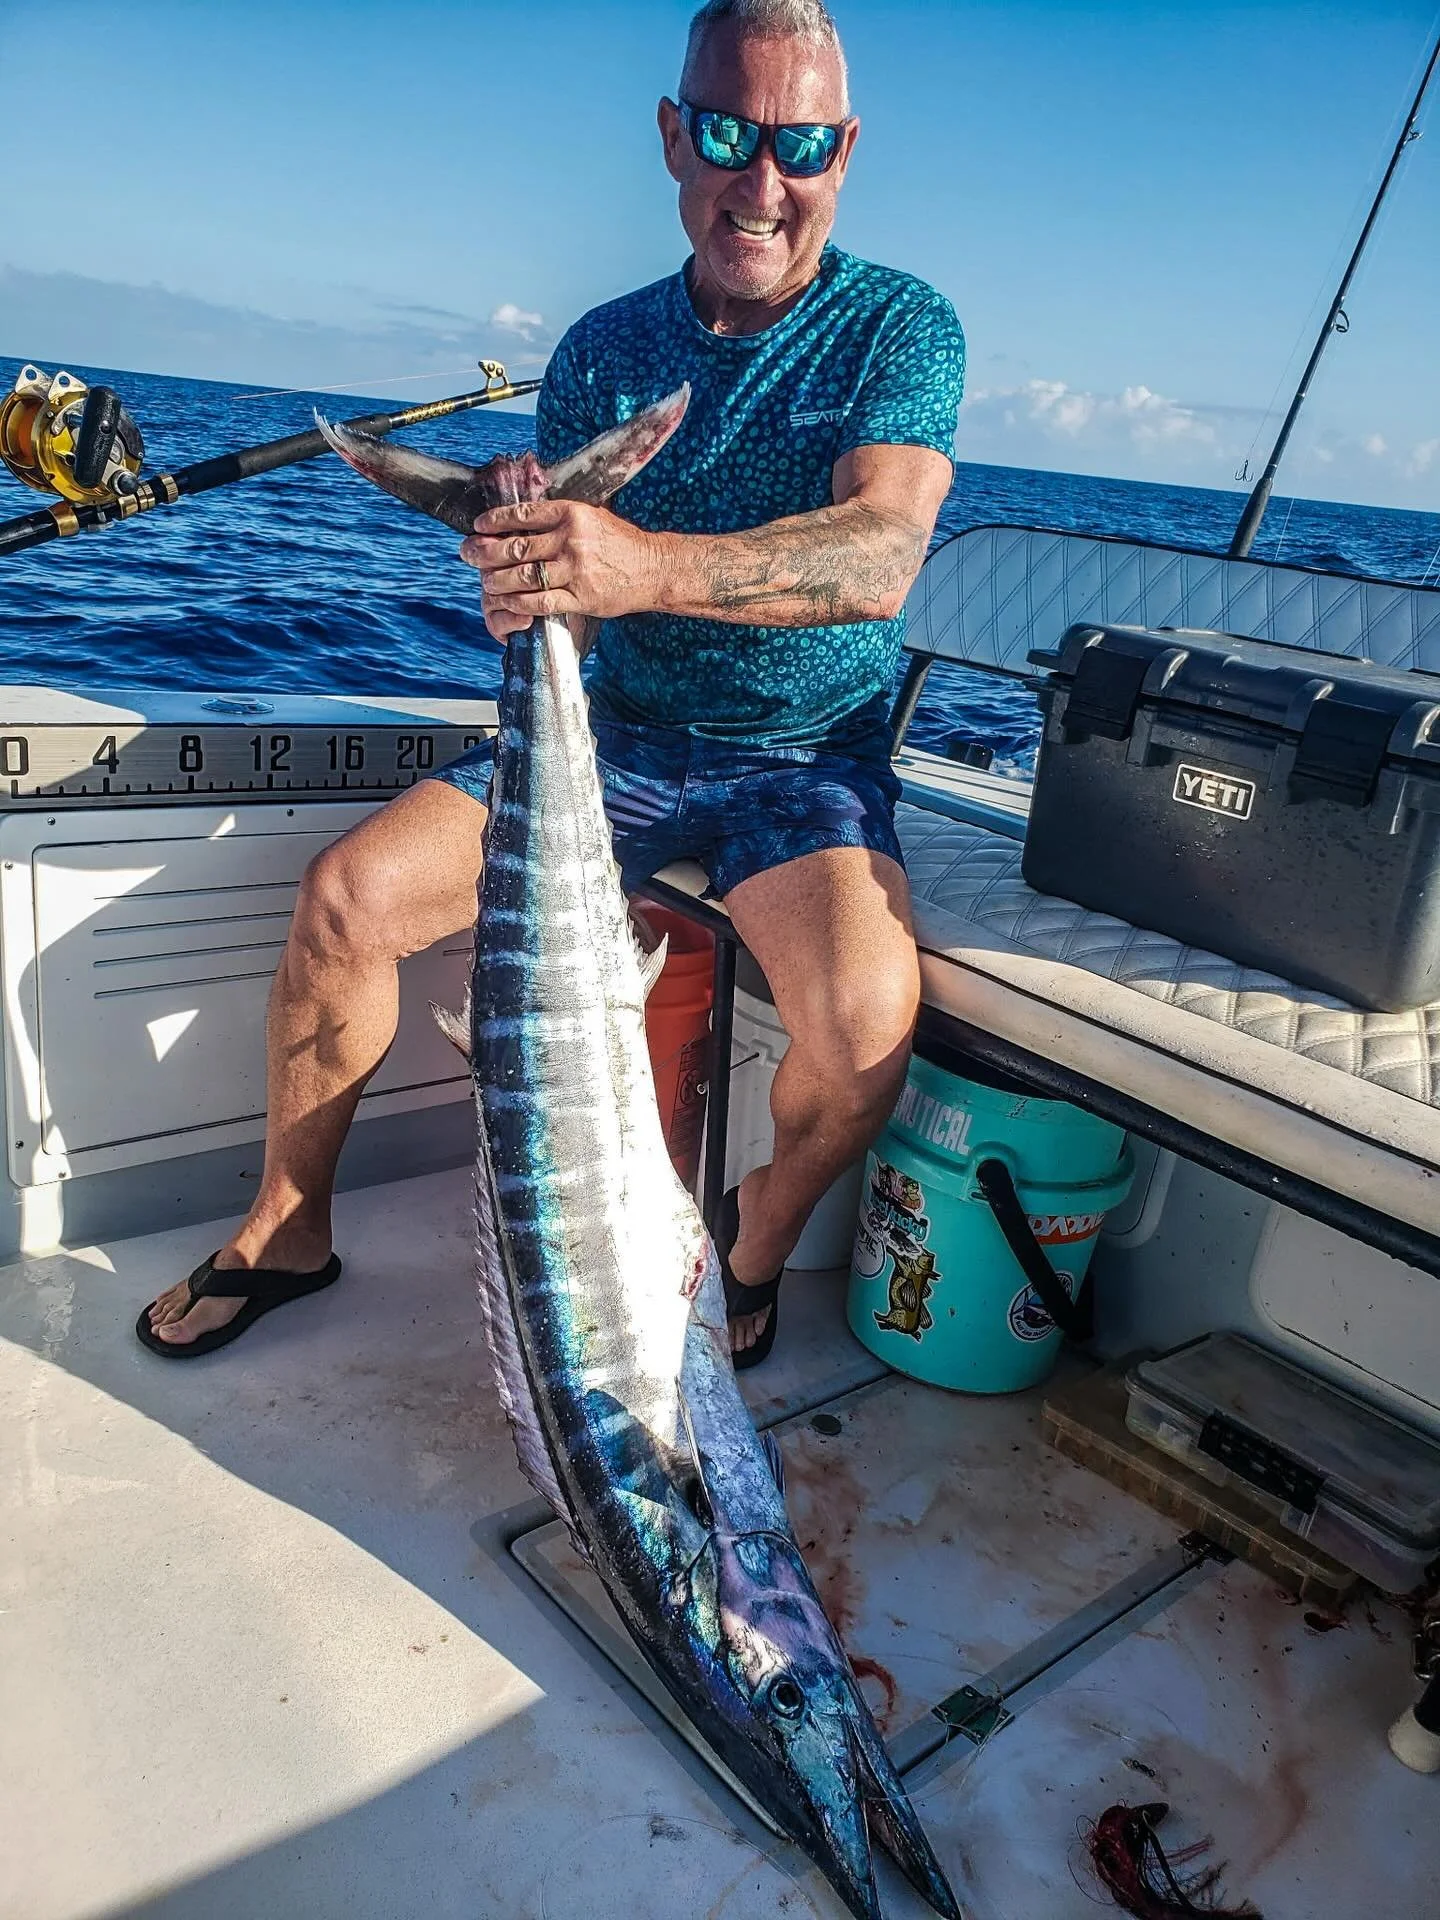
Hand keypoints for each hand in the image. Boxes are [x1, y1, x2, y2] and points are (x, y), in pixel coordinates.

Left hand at [460, 500, 666, 641]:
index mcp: (572, 514)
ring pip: (523, 576)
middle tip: (467, 554)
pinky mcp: (581, 598)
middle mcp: (572, 541)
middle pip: (516, 547)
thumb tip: (522, 517)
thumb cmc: (620, 542)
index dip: (494, 521)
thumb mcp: (592, 517)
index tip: (477, 526)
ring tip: (484, 581)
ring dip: (497, 580)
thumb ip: (559, 517)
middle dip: (485, 552)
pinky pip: (541, 602)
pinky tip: (507, 601)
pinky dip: (519, 602)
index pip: (523, 516)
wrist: (652, 569)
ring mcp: (576, 571)